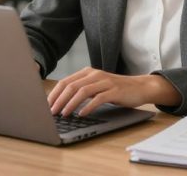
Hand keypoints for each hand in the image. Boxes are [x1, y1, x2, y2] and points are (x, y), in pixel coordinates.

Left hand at [47, 67, 179, 116]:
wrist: (139, 87)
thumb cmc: (116, 89)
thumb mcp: (96, 86)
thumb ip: (82, 90)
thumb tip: (61, 102)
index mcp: (87, 72)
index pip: (65, 82)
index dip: (54, 94)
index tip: (46, 105)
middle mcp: (94, 74)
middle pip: (71, 86)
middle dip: (59, 100)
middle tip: (52, 112)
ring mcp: (105, 82)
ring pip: (82, 91)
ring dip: (70, 104)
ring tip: (64, 114)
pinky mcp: (114, 91)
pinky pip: (98, 98)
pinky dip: (88, 107)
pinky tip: (82, 114)